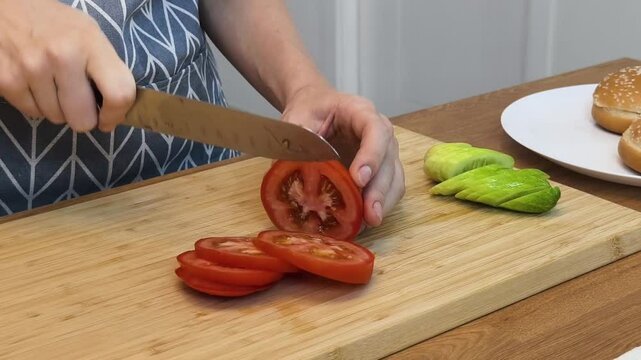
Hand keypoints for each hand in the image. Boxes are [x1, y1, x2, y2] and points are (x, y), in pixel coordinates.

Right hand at [0, 0, 134, 131]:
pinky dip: (36, 105)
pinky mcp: (6, 79)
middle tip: (79, 105)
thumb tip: (117, 108)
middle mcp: (62, 56)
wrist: (5, 7)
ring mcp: (32, 68)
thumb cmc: (54, 24)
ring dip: (58, 109)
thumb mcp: (89, 34)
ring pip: (57, 118)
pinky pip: (32, 112)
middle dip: (84, 118)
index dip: (116, 114)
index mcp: (90, 43)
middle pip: (83, 118)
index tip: (109, 118)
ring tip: (53, 85)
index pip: (119, 93)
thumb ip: (106, 68)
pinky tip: (35, 84)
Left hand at [282, 85, 404, 226]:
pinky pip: (389, 189)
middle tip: (370, 213)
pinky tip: (364, 221)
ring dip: (384, 201)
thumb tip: (287, 171)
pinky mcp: (381, 170)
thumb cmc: (309, 110)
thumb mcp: (297, 118)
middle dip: (380, 189)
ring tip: (370, 222)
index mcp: (360, 111)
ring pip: (394, 177)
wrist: (316, 107)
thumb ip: (295, 140)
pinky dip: (379, 205)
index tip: (359, 179)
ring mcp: (383, 151)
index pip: (375, 130)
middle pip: (389, 159)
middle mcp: (380, 131)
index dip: (371, 155)